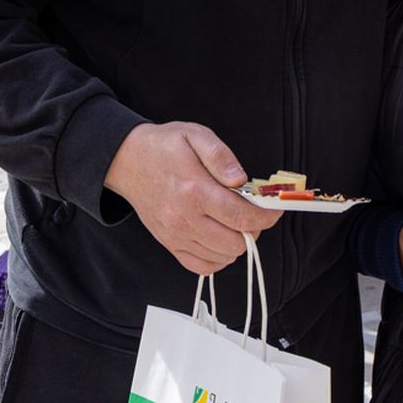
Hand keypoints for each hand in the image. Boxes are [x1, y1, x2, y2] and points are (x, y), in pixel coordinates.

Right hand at [103, 122, 282, 274]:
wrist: (127, 161)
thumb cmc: (164, 146)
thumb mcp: (195, 135)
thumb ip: (221, 156)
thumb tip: (241, 180)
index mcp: (195, 190)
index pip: (241, 216)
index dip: (266, 217)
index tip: (274, 210)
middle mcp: (184, 218)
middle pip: (235, 242)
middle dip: (254, 229)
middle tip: (254, 213)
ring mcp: (176, 235)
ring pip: (222, 257)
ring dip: (237, 243)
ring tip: (236, 222)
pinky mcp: (169, 244)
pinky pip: (201, 267)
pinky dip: (218, 258)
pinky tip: (221, 239)